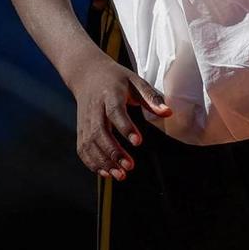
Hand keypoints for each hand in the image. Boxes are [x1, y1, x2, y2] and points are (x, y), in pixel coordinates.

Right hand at [65, 53, 169, 178]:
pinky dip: (92, 163)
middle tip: (129, 167)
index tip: (138, 142)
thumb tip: (168, 113)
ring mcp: (85, 120)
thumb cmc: (116, 79)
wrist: (86, 74)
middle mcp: (95, 109)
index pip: (115, 112)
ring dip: (103, 161)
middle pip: (100, 132)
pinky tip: (106, 173)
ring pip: (89, 144)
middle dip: (113, 152)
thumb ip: (151, 98)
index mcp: (109, 94)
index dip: (126, 127)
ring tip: (120, 175)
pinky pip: (83, 149)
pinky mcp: (80, 129)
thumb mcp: (135, 81)